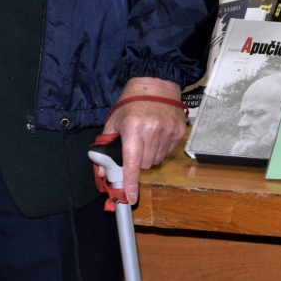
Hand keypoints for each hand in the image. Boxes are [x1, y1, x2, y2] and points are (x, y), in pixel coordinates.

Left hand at [102, 78, 185, 203]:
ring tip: (147, 139)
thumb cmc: (131, 102)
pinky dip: (161, 149)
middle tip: (135, 148)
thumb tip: (102, 170)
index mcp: (133, 129)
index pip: (132, 163)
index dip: (130, 183)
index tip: (131, 198)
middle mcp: (152, 132)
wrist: (156, 83)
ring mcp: (168, 132)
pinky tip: (157, 135)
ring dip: (150, 156)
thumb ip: (106, 145)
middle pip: (145, 165)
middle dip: (138, 162)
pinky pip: (168, 152)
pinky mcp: (178, 131)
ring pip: (157, 160)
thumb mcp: (114, 120)